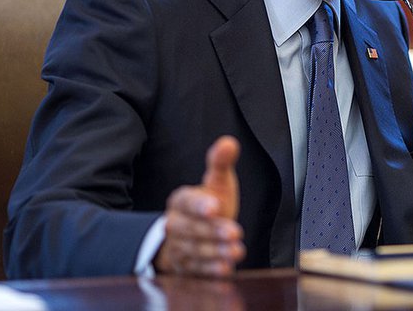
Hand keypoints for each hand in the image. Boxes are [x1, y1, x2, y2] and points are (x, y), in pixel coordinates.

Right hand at [153, 136, 245, 277]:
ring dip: (215, 252)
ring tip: (237, 251)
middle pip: (190, 229)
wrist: (196, 234)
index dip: (199, 205)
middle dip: (212, 231)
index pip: (186, 201)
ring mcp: (178, 247)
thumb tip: (228, 142)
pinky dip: (210, 270)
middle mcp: (175, 224)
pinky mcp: (186, 267)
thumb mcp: (216, 183)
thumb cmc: (209, 205)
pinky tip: (225, 268)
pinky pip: (196, 270)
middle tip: (235, 232)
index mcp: (180, 201)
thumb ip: (220, 164)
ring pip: (194, 251)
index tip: (215, 206)